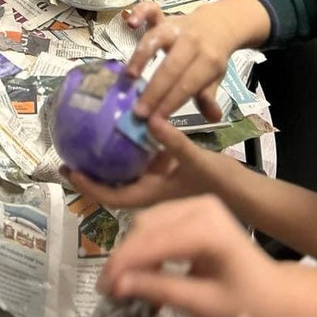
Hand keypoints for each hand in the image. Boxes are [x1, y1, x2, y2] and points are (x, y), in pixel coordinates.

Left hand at [63, 114, 230, 209]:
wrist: (246, 195)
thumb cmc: (221, 184)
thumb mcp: (197, 161)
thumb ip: (175, 143)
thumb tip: (152, 120)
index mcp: (152, 196)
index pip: (112, 197)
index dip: (89, 186)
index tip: (69, 170)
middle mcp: (151, 192)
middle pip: (113, 187)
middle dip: (92, 174)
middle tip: (73, 152)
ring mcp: (159, 184)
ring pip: (127, 175)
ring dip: (110, 162)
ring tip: (93, 138)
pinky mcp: (169, 174)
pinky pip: (144, 163)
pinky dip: (133, 150)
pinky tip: (131, 130)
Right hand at [98, 194, 280, 316]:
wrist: (278, 296)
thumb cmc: (247, 305)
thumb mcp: (202, 305)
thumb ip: (159, 290)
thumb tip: (117, 285)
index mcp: (207, 227)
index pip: (152, 240)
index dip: (124, 263)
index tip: (103, 288)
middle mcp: (200, 205)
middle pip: (146, 225)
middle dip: (126, 258)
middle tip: (111, 292)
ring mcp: (197, 204)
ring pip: (148, 222)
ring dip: (134, 252)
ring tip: (127, 286)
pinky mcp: (194, 210)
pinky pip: (158, 223)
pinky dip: (147, 247)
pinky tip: (146, 272)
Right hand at [124, 0, 269, 121]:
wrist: (217, 25)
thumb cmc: (210, 57)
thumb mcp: (215, 77)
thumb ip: (208, 96)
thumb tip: (212, 117)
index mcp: (208, 60)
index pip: (187, 85)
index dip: (170, 103)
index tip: (154, 122)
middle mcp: (191, 42)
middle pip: (171, 67)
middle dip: (154, 90)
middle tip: (138, 112)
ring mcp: (176, 27)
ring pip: (157, 39)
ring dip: (141, 57)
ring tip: (129, 77)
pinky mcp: (164, 16)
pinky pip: (151, 10)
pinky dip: (140, 12)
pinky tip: (130, 23)